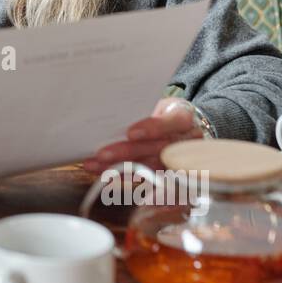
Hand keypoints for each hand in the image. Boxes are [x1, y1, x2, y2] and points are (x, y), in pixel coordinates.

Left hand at [82, 97, 204, 172]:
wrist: (178, 126)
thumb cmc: (161, 112)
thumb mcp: (157, 103)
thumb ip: (141, 109)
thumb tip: (108, 109)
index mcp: (184, 118)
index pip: (173, 122)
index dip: (153, 128)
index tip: (131, 133)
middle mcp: (185, 142)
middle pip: (158, 148)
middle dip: (128, 152)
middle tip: (102, 154)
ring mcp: (178, 160)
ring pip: (150, 166)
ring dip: (120, 168)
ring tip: (96, 165)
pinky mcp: (167, 174)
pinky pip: (145, 179)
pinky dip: (123, 177)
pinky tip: (106, 176)